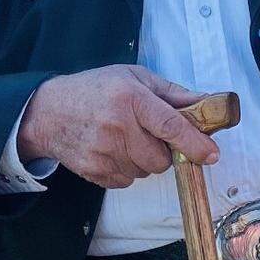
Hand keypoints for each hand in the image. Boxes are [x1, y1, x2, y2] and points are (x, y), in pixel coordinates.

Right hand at [18, 65, 218, 189]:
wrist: (47, 111)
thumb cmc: (95, 89)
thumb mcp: (134, 77)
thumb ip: (172, 93)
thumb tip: (208, 103)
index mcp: (131, 98)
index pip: (171, 126)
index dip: (195, 143)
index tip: (211, 154)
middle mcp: (117, 126)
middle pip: (162, 158)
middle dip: (164, 151)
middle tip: (149, 134)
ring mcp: (103, 152)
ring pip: (145, 171)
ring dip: (144, 160)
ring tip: (126, 138)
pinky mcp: (94, 171)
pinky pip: (127, 181)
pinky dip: (127, 169)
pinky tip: (113, 149)